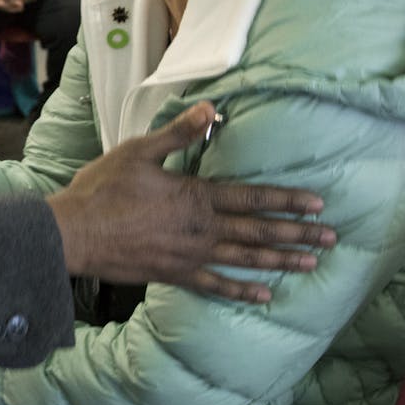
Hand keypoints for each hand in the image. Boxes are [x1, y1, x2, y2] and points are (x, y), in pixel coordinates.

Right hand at [47, 101, 336, 302]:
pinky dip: (241, 291)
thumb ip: (179, 135)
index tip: (317, 204)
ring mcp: (190, 256)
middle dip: (297, 234)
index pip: (253, 197)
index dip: (287, 200)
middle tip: (330, 238)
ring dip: (280, 260)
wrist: (75, 233)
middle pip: (259, 231)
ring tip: (310, 263)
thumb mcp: (139, 152)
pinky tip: (263, 295)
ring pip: (245, 259)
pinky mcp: (175, 274)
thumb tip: (211, 109)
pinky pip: (215, 286)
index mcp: (196, 197)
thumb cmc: (103, 189)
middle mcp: (201, 230)